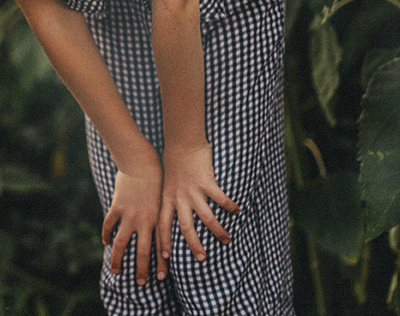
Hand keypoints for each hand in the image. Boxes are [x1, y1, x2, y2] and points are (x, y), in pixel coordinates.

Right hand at [101, 153, 162, 285]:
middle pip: (142, 251)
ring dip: (118, 259)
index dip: (161, 263)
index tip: (162, 277)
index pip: (160, 246)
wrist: (142, 162)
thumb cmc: (157, 176)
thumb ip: (163, 211)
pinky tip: (106, 243)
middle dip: (142, 269)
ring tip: (117, 271)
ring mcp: (129, 215)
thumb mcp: (165, 196)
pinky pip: (109, 225)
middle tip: (141, 283)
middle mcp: (144, 220)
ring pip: (122, 243)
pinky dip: (107, 235)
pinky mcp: (117, 207)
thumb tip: (166, 220)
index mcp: (158, 219)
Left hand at [158, 142, 238, 264]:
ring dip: (217, 231)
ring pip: (206, 217)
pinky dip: (230, 207)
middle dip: (193, 245)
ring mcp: (193, 191)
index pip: (162, 225)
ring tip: (227, 241)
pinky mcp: (207, 182)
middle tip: (202, 259)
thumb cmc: (173, 162)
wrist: (181, 141)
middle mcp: (179, 198)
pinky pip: (220, 199)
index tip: (165, 258)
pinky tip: (237, 212)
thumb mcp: (166, 183)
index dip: (163, 242)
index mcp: (167, 198)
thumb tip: (173, 213)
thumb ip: (170, 199)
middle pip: (185, 227)